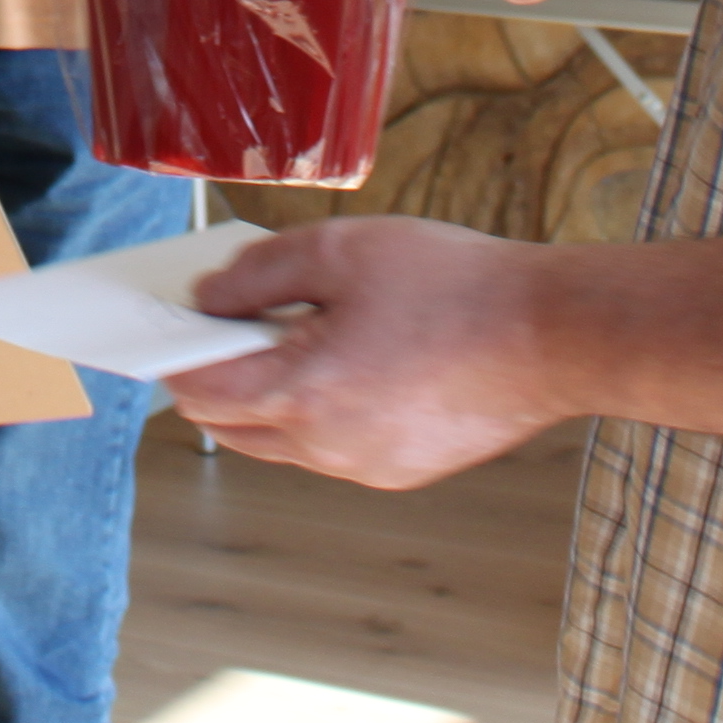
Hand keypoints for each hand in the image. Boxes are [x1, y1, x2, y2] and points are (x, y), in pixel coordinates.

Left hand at [167, 218, 563, 489]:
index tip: (166, 322)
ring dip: (270, 395)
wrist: (556, 334)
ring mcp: (368, 470)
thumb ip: (259, 273)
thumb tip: (208, 298)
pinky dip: (321, 411)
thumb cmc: (456, 285)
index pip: (198, 389)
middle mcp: (328, 449)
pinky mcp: (403, 472)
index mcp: (303, 393)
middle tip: (226, 319)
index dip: (173, 352)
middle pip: (232, 424)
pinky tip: (353, 358)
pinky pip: (334, 448)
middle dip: (214, 375)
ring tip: (296, 331)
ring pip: (282, 441)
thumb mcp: (341, 250)